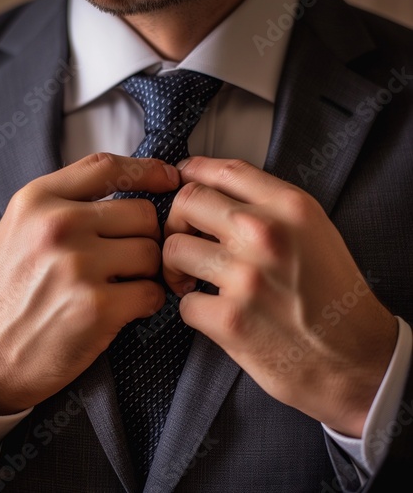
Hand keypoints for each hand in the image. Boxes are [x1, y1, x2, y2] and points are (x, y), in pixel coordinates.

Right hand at [0, 153, 179, 415]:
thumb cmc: (9, 289)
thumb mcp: (22, 229)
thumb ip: (67, 202)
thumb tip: (131, 189)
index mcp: (38, 200)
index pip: (107, 168)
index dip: (148, 170)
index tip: (170, 178)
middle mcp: (58, 226)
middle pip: (142, 213)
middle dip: (145, 237)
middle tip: (129, 259)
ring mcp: (78, 266)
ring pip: (152, 252)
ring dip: (147, 271)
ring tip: (123, 285)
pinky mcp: (97, 307)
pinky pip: (152, 292)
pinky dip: (147, 301)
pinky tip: (126, 308)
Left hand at [163, 156, 397, 436]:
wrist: (356, 358)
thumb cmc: (333, 295)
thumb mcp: (313, 232)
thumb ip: (269, 207)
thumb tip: (217, 195)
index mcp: (290, 207)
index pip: (224, 170)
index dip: (194, 172)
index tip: (181, 181)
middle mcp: (265, 233)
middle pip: (187, 201)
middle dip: (175, 221)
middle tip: (183, 241)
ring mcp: (245, 276)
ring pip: (173, 248)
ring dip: (174, 267)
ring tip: (190, 281)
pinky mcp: (229, 319)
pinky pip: (183, 302)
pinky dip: (191, 308)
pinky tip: (211, 313)